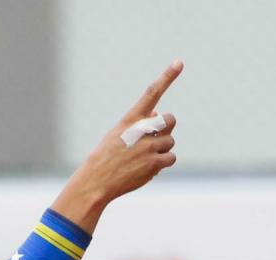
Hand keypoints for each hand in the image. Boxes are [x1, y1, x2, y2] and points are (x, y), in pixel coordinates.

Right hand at [52, 60, 181, 233]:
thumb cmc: (106, 157)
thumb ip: (139, 123)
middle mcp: (142, 130)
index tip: (179, 63)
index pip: (152, 93)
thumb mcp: (117, 134)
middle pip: (170, 120)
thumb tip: (158, 114)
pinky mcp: (154, 163)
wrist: (96, 181)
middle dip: (167, 127)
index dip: (167, 77)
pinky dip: (163, 162)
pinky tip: (148, 167)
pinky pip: (171, 158)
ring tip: (143, 158)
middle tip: (154, 138)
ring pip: (170, 142)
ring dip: (162, 149)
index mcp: (130, 119)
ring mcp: (149, 146)